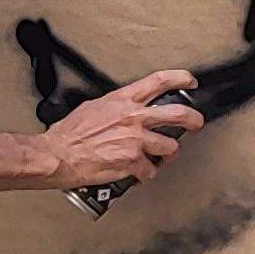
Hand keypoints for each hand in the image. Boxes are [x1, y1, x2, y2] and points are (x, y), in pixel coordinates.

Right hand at [38, 70, 207, 189]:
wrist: (58, 154)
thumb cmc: (68, 134)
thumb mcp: (92, 108)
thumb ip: (112, 108)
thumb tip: (119, 110)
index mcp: (122, 101)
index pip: (158, 81)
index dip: (180, 78)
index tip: (190, 81)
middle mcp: (133, 118)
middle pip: (177, 113)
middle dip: (193, 119)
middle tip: (196, 122)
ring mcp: (135, 140)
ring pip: (170, 147)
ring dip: (168, 155)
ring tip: (162, 157)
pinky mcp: (133, 162)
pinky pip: (150, 171)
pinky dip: (146, 175)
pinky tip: (139, 175)